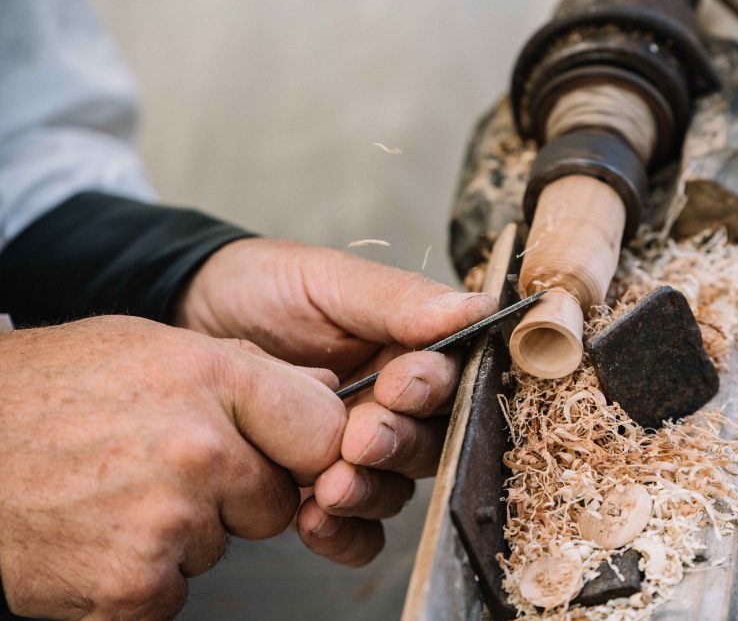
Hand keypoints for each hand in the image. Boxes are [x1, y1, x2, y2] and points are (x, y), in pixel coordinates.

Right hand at [0, 316, 343, 619]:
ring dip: (183, 535)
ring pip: (220, 548)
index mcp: (211, 380)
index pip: (322, 430)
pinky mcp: (133, 588)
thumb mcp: (151, 348)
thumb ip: (248, 368)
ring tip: (118, 495)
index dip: (304, 447)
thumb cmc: (48, 391)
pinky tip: (98, 535)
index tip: (283, 453)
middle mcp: (198, 451)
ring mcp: (167, 524)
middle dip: (235, 496)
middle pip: (274, 501)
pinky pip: (174, 593)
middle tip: (167, 472)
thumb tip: (325, 386)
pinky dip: (141, 577)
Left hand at [172, 238, 496, 564]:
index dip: (431, 391)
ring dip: (370, 494)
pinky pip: (355, 531)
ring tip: (331, 487)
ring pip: (394, 490)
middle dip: (397, 446)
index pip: (448, 381)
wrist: (185, 315)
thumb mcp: (328, 280)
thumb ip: (398, 301)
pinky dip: (343, 533)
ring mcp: (355, 451)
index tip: (398, 386)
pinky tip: (313, 520)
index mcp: (408, 350)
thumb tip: (477, 308)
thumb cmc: (261, 287)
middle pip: (428, 444)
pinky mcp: (316, 488)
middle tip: (359, 439)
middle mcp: (392, 406)